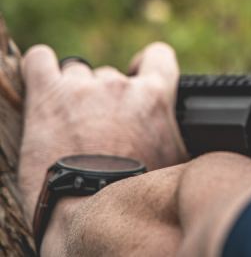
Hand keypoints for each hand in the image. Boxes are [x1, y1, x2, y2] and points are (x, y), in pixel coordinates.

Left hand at [17, 42, 188, 220]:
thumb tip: (198, 144)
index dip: (145, 63)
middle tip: (95, 128)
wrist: (92, 207)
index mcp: (155, 97)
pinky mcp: (47, 94)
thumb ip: (178, 136)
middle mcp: (120, 85)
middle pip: (108, 76)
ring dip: (71, 93)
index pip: (159, 56)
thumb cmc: (135, 191)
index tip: (136, 75)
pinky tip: (39, 84)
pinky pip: (39, 61)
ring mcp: (83, 87)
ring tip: (65, 124)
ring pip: (75, 74)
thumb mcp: (175, 160)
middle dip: (102, 97)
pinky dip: (39, 68)